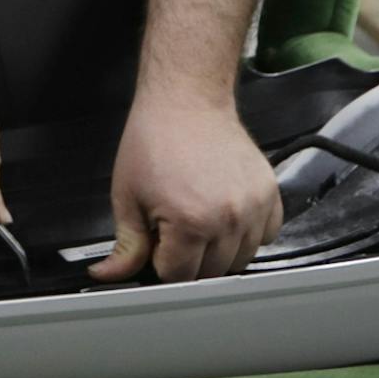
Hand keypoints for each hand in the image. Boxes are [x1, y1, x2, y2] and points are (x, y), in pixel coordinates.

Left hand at [89, 93, 282, 282]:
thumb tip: (108, 275)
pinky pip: (268, 235)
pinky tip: (227, 216)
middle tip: (174, 229)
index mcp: (190, 223)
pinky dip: (250, 234)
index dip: (161, 263)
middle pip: (211, 273)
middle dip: (189, 260)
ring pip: (241, 259)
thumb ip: (126, 246)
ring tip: (201, 221)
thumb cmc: (154, 141)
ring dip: (220, 251)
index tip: (156, 242)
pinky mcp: (269, 192)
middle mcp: (228, 218)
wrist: (186, 100)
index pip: (178, 277)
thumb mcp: (127, 197)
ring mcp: (254, 206)